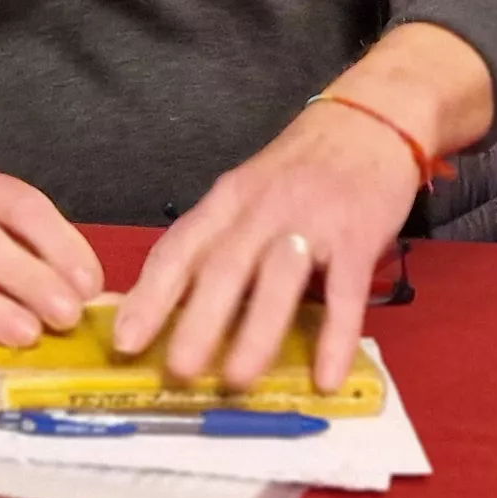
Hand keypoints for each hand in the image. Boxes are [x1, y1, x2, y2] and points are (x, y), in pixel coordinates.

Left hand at [111, 101, 420, 393]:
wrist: (371, 118)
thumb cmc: (304, 166)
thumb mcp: (249, 189)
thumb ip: (219, 238)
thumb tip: (176, 307)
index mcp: (228, 200)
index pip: (178, 249)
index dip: (149, 297)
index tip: (125, 342)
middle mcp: (263, 209)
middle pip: (222, 267)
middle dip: (196, 322)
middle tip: (177, 371)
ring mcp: (312, 221)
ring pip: (277, 279)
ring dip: (255, 331)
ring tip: (236, 379)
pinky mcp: (359, 234)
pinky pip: (346, 292)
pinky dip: (335, 337)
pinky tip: (325, 377)